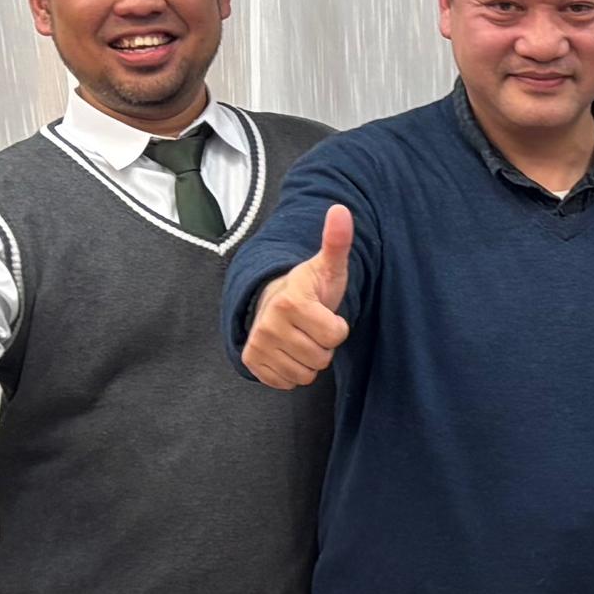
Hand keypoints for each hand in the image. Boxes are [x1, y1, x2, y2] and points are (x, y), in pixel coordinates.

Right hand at [243, 205, 355, 388]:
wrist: (273, 299)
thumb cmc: (309, 287)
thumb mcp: (328, 266)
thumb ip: (337, 242)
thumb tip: (341, 210)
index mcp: (290, 301)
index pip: (335, 335)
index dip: (337, 326)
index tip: (325, 312)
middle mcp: (268, 324)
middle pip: (321, 358)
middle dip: (323, 345)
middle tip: (312, 326)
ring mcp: (258, 344)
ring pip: (305, 373)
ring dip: (309, 360)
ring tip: (301, 337)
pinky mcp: (252, 362)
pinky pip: (287, 382)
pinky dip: (292, 371)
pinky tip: (289, 350)